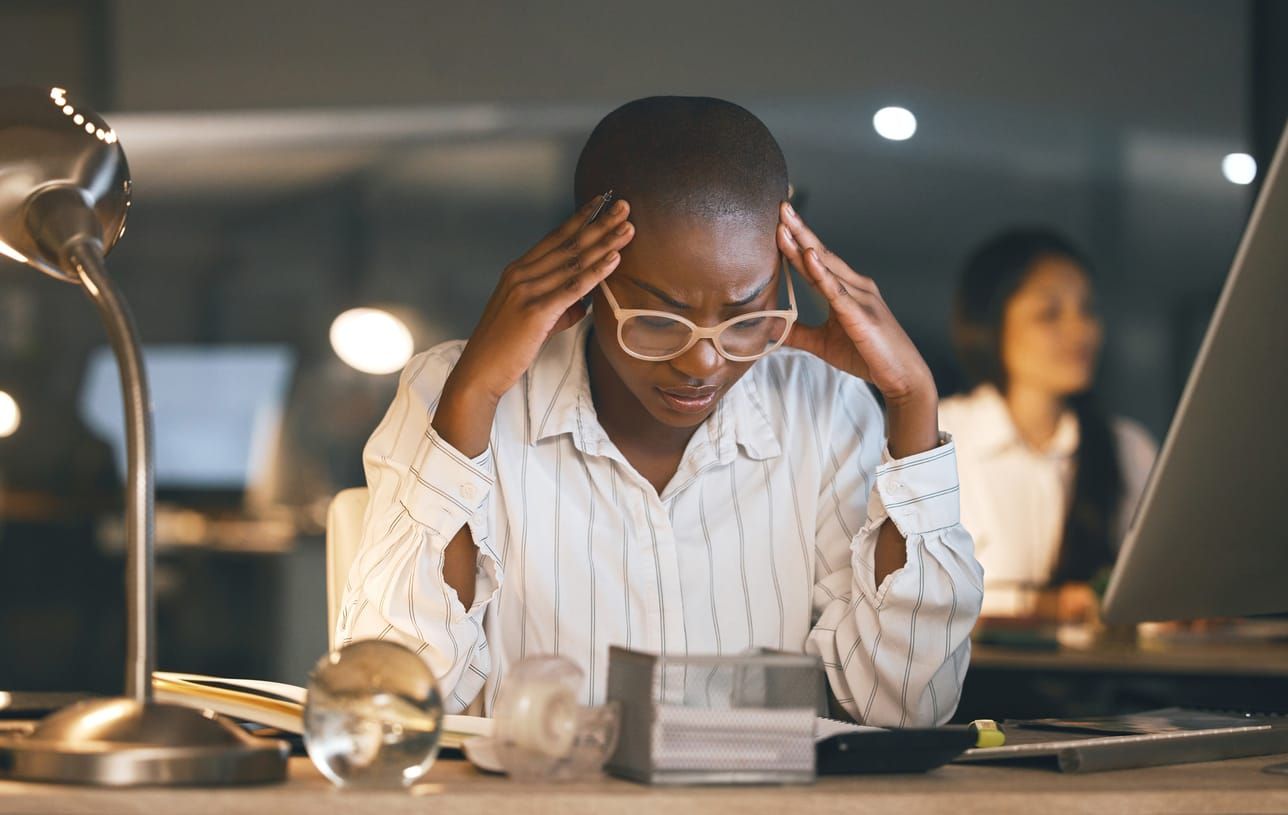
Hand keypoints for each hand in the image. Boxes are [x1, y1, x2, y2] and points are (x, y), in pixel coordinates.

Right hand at [434, 194, 633, 454]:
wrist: (480, 372)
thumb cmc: (505, 348)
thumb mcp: (533, 320)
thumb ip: (560, 308)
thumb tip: (584, 303)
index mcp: (517, 271)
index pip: (555, 238)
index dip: (580, 218)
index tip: (602, 202)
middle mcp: (520, 275)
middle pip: (568, 244)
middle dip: (599, 223)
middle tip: (624, 206)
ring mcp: (526, 292)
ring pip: (573, 262)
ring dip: (604, 244)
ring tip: (628, 229)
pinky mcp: (534, 312)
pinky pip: (571, 288)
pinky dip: (595, 272)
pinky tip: (613, 260)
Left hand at [776, 202, 938, 456]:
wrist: (902, 376)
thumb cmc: (867, 355)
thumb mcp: (823, 343)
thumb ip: (798, 333)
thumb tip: (770, 329)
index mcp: (846, 290)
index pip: (816, 261)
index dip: (796, 242)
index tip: (779, 222)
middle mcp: (855, 286)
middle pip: (821, 254)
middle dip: (799, 231)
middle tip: (780, 207)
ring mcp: (860, 297)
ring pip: (827, 266)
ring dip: (805, 245)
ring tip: (786, 226)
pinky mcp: (862, 314)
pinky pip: (837, 291)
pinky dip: (822, 273)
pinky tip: (809, 256)